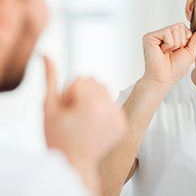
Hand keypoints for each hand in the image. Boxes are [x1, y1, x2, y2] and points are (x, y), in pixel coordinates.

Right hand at [43, 56, 126, 192]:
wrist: (74, 164)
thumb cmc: (59, 139)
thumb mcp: (49, 108)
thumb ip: (50, 79)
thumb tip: (47, 56)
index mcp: (92, 105)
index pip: (81, 79)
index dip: (69, 94)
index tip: (67, 111)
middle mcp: (110, 109)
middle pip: (95, 82)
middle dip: (82, 94)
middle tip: (75, 115)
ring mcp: (118, 117)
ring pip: (104, 90)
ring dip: (93, 99)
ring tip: (84, 119)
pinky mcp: (123, 124)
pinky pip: (112, 103)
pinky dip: (103, 109)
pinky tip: (94, 124)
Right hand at [142, 22, 195, 86]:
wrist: (164, 79)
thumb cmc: (175, 68)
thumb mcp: (190, 51)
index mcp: (169, 36)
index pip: (183, 27)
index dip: (185, 40)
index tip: (177, 51)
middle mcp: (161, 34)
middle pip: (180, 26)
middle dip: (181, 42)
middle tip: (171, 53)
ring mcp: (154, 35)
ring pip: (174, 29)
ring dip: (175, 44)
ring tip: (166, 53)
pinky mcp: (149, 37)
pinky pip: (167, 33)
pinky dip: (169, 45)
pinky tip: (162, 52)